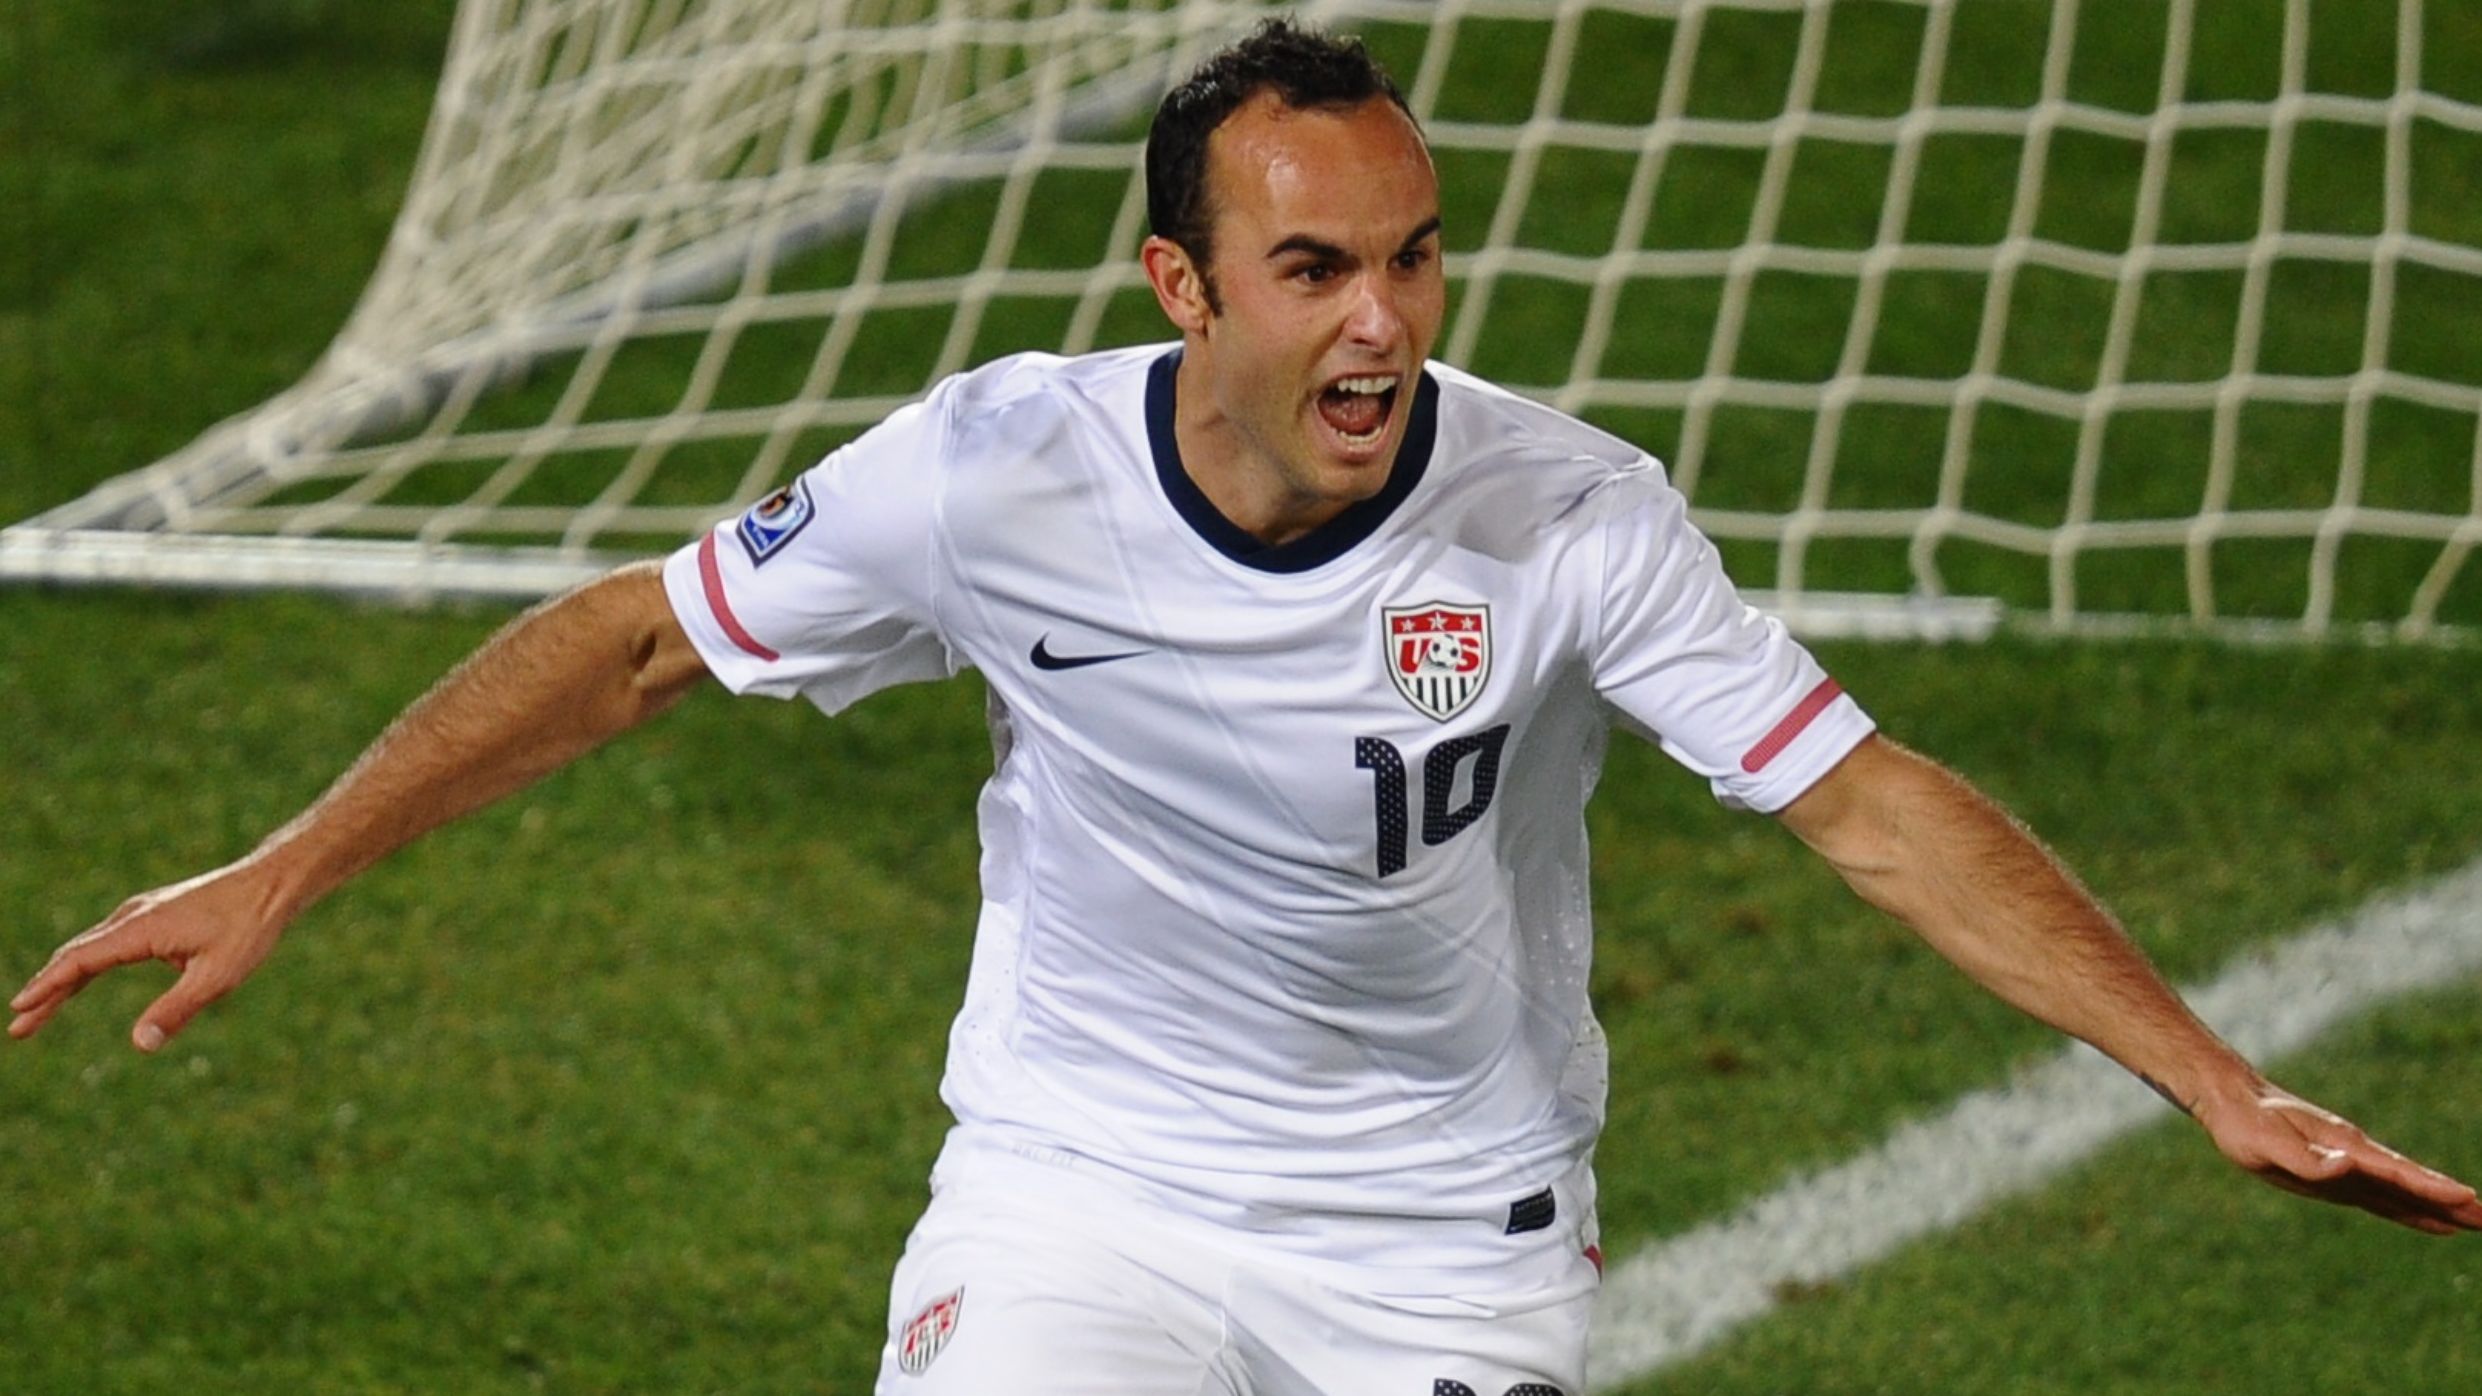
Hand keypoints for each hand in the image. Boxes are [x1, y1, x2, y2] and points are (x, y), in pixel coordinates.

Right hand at [8, 863, 288, 1051]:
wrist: (271, 885)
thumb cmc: (248, 928)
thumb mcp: (218, 976)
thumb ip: (178, 1009)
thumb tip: (140, 1045)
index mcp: (140, 928)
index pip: (80, 960)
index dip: (48, 987)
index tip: (19, 1009)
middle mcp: (132, 917)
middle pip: (76, 956)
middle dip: (46, 992)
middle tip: (19, 1027)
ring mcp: (142, 914)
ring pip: (89, 949)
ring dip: (62, 980)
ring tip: (36, 1011)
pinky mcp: (154, 916)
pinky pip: (108, 944)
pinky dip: (87, 966)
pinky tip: (78, 983)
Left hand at [2195, 1082, 2481, 1235]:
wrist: (2231, 1102)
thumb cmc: (2246, 1123)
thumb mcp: (2269, 1143)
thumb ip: (2308, 1159)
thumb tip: (2347, 1165)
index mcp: (2345, 1148)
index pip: (2398, 1173)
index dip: (2432, 1190)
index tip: (2469, 1200)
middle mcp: (2355, 1157)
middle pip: (2411, 1185)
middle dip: (2450, 1203)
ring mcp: (2349, 1166)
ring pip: (2402, 1192)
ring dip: (2437, 1207)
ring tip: (2473, 1222)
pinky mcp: (2337, 1173)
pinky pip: (2382, 1194)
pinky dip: (2409, 1207)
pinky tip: (2427, 1217)